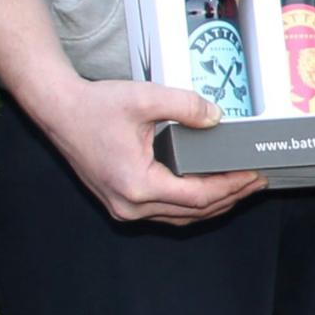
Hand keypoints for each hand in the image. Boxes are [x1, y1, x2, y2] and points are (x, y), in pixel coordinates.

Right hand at [27, 75, 265, 225]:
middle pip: (194, 212)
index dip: (231, 187)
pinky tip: (208, 190)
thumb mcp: (146, 98)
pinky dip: (190, 204)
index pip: (199, 196)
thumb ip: (186, 106)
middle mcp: (130, 205)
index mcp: (137, 185)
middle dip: (230, 197)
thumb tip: (217, 118)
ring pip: (180, 217)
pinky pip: (165, 212)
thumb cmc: (94, 107)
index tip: (254, 175)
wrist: (58, 111)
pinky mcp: (121, 203)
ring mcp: (123, 208)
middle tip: (256, 182)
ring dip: (212, 205)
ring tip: (239, 187)